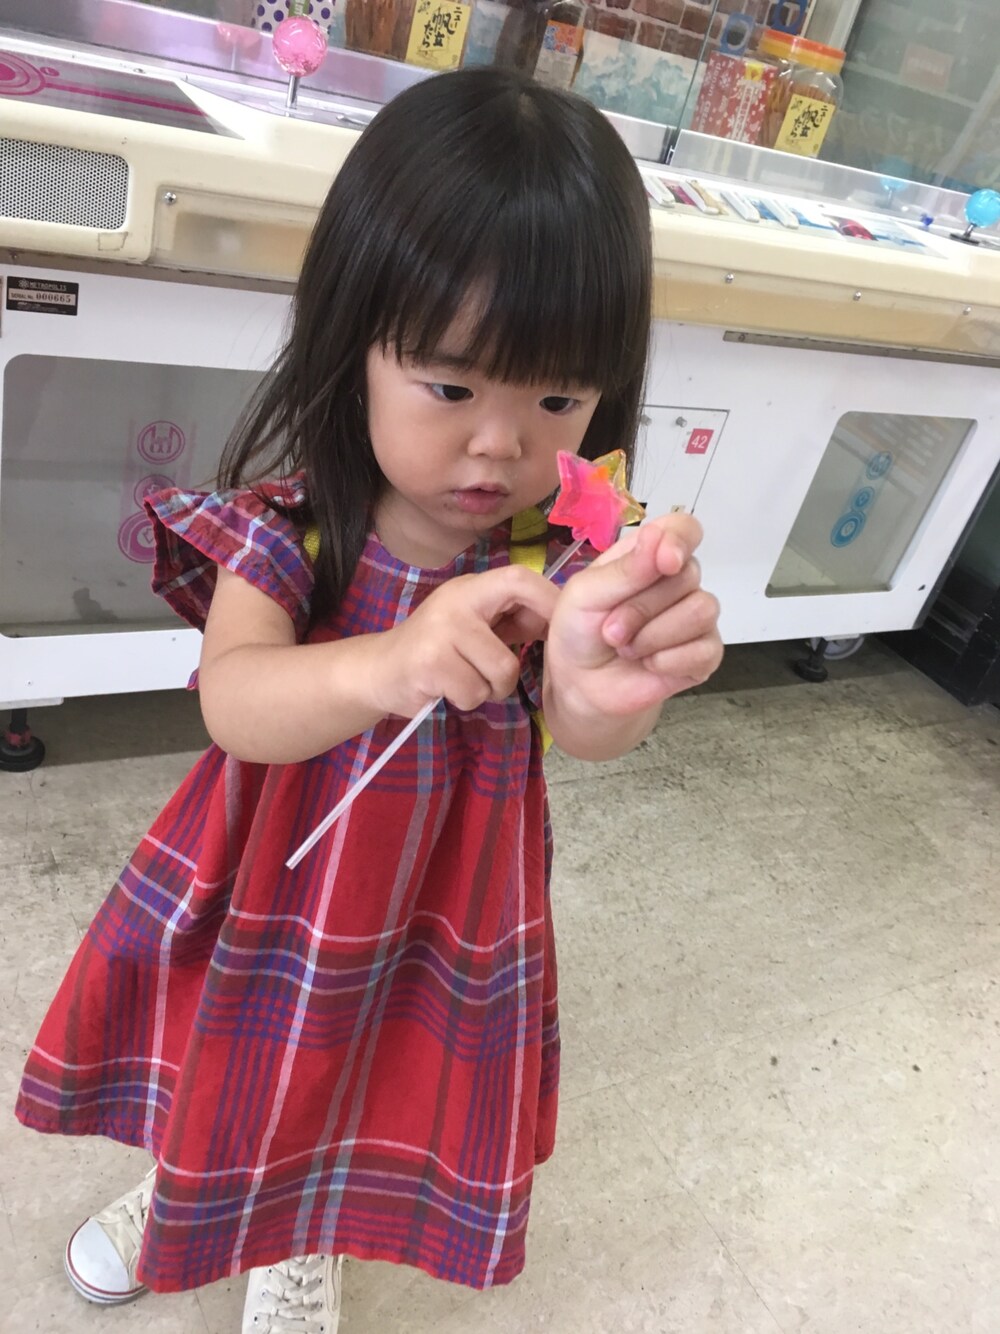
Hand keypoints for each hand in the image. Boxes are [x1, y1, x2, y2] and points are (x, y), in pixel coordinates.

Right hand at [374, 566, 557, 717]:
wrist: (379, 670)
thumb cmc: (435, 650)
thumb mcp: (472, 624)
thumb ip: (511, 618)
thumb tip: (557, 620)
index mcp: (471, 588)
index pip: (519, 577)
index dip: (549, 599)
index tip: (562, 628)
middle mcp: (456, 601)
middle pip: (520, 627)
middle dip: (516, 662)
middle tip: (499, 674)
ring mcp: (442, 631)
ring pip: (502, 669)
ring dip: (490, 687)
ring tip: (466, 681)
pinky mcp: (430, 663)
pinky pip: (476, 691)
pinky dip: (468, 699)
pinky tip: (448, 690)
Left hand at [545, 515, 722, 716]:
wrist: (580, 684)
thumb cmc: (579, 631)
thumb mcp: (585, 594)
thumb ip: (625, 569)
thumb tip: (659, 538)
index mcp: (649, 556)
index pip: (685, 529)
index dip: (681, 540)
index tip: (666, 560)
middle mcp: (678, 582)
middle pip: (688, 576)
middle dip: (641, 608)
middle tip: (611, 630)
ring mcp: (695, 617)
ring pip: (701, 611)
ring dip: (652, 636)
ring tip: (626, 647)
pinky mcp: (705, 653)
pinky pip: (704, 649)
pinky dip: (667, 660)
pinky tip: (648, 663)